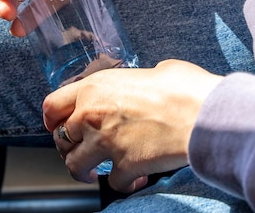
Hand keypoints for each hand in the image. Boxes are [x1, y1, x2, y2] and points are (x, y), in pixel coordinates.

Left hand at [42, 59, 222, 192]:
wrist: (203, 112)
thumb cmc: (184, 87)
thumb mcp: (155, 70)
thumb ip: (138, 79)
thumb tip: (152, 81)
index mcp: (95, 88)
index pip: (51, 106)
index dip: (52, 120)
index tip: (58, 128)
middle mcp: (91, 115)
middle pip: (60, 139)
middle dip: (71, 147)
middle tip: (84, 150)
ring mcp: (105, 142)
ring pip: (75, 165)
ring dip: (86, 171)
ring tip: (97, 172)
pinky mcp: (124, 165)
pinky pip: (112, 183)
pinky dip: (123, 185)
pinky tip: (136, 180)